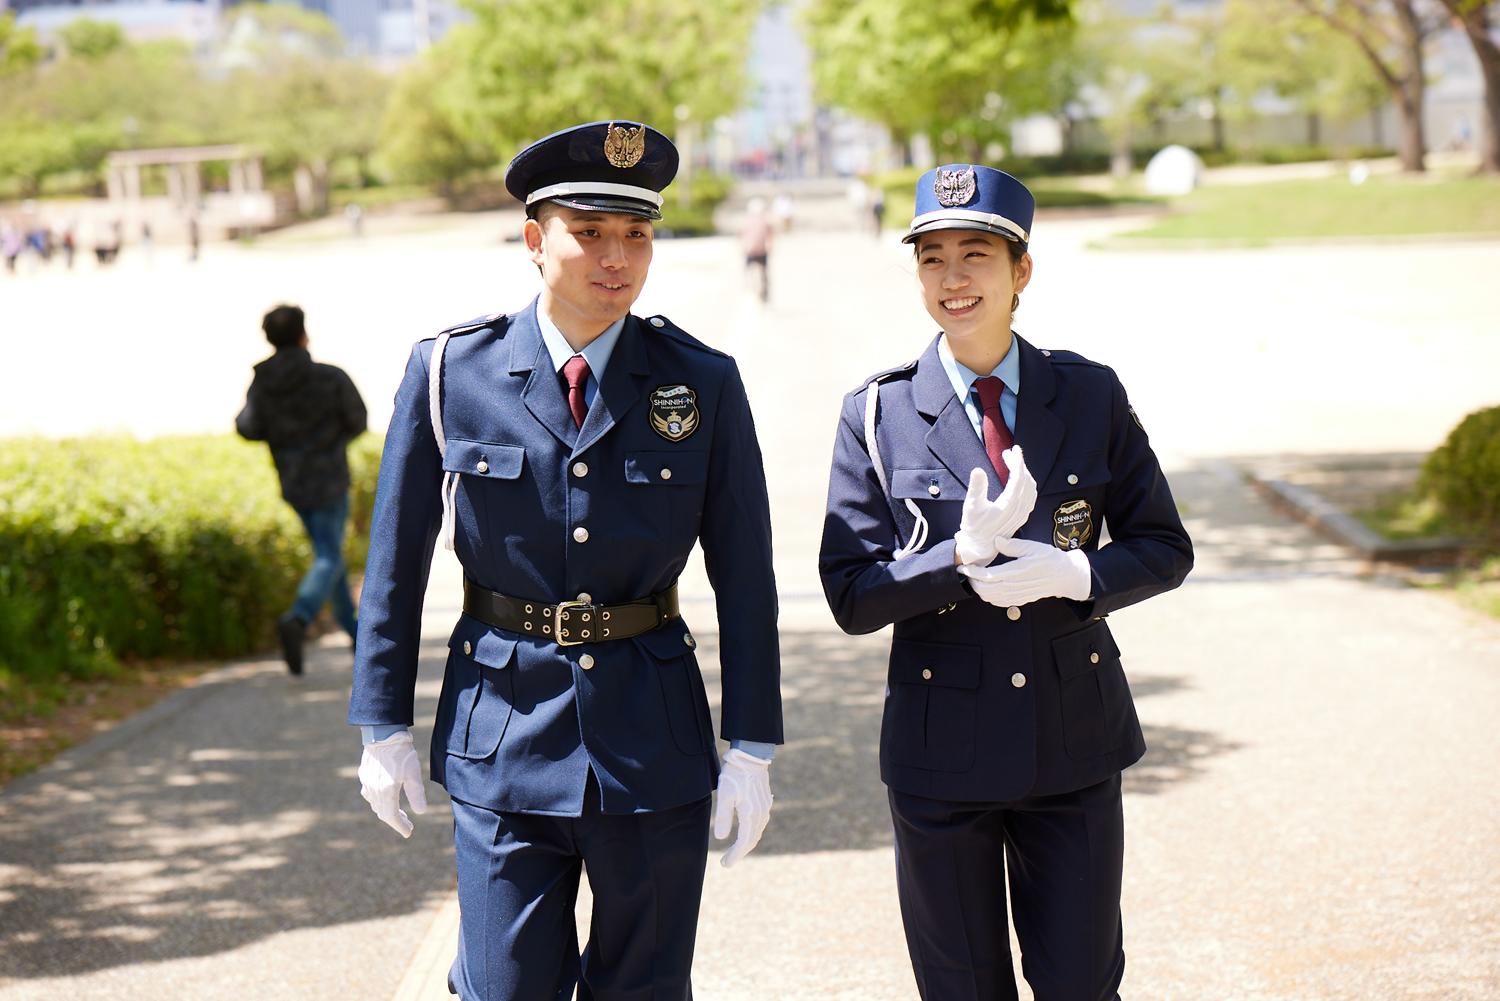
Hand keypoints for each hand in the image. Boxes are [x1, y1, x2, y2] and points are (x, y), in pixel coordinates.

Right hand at [358, 731, 427, 837]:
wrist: (383, 734)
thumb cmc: (401, 753)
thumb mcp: (413, 773)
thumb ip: (416, 794)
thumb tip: (421, 812)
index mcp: (386, 791)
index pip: (391, 816)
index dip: (400, 826)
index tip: (408, 832)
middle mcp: (373, 790)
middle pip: (382, 812)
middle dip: (395, 820)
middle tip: (407, 823)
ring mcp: (367, 782)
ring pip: (375, 804)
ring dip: (386, 811)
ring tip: (399, 812)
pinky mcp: (364, 775)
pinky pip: (369, 794)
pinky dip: (378, 800)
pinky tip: (385, 797)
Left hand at [712, 749, 772, 867]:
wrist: (751, 756)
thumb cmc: (735, 774)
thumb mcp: (725, 794)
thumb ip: (724, 817)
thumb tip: (722, 839)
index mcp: (751, 814)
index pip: (744, 842)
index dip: (735, 855)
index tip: (725, 864)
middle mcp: (761, 813)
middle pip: (752, 840)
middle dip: (739, 852)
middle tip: (726, 862)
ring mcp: (765, 807)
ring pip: (757, 832)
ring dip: (746, 843)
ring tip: (734, 851)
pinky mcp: (765, 802)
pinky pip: (760, 823)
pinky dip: (751, 833)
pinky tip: (744, 834)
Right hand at [953, 446, 1038, 564]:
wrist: (980, 547)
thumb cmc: (974, 527)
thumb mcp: (971, 506)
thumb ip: (976, 488)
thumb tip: (978, 469)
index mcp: (1009, 504)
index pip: (1018, 478)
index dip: (1017, 462)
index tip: (1013, 450)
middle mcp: (1020, 509)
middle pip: (1026, 480)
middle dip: (1019, 464)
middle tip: (1009, 453)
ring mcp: (1023, 513)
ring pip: (1031, 488)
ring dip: (1024, 473)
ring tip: (1014, 463)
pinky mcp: (1022, 517)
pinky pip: (1031, 496)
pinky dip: (1028, 484)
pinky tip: (1021, 480)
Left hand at [958, 536, 1091, 606]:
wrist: (1065, 577)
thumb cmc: (1050, 559)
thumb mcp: (1033, 547)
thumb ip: (1012, 545)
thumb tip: (996, 540)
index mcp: (1016, 572)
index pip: (987, 576)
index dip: (972, 573)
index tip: (962, 567)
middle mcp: (1015, 586)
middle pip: (984, 590)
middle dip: (971, 581)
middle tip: (966, 571)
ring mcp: (1017, 596)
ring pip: (989, 598)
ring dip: (978, 589)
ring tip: (974, 577)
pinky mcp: (1019, 600)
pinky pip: (998, 602)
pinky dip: (988, 596)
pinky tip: (987, 586)